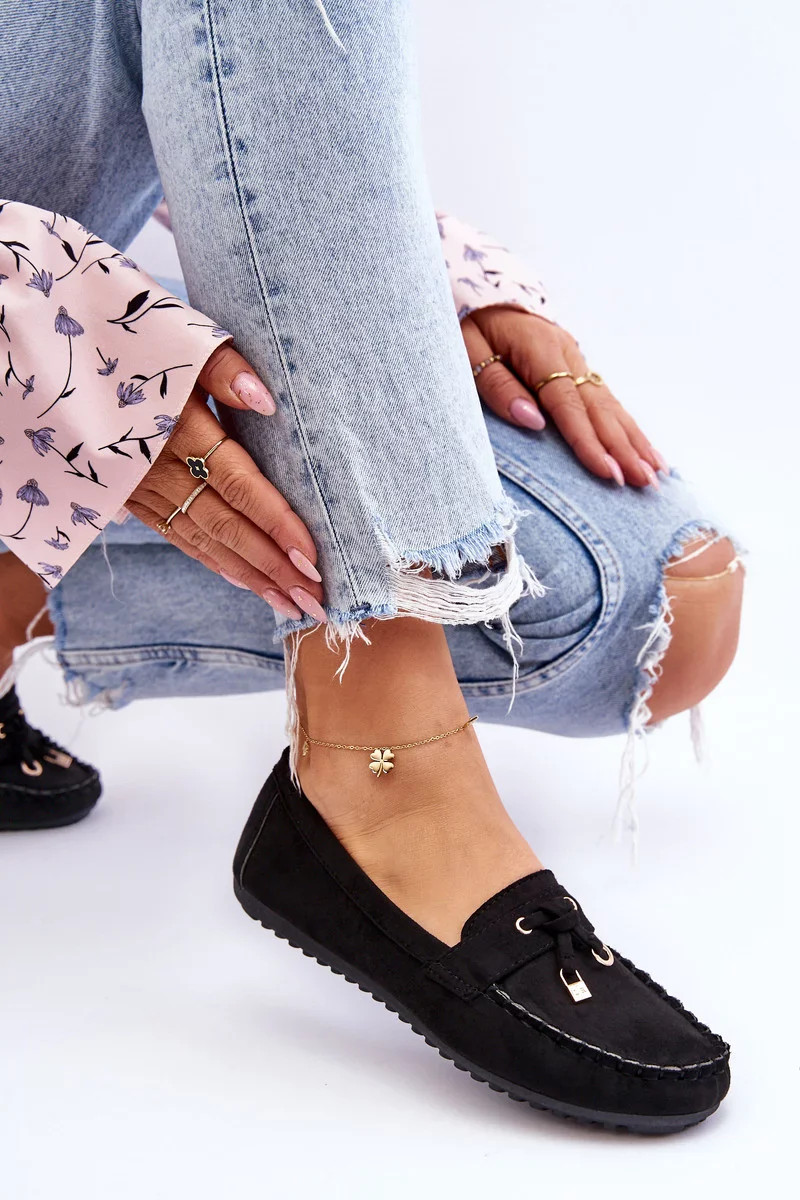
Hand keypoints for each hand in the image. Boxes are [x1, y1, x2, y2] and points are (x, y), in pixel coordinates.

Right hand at [126, 344, 325, 622]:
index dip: (277, 526)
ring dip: (248, 576)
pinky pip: (173, 535)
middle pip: (225, 526)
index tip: (312, 560)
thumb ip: (224, 367)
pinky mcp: (123, 494)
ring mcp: (135, 486)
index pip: (239, 486)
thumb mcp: (176, 336)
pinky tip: (243, 581)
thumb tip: (268, 402)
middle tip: (314, 602)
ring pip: (200, 540)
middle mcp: (155, 465)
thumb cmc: (127, 335)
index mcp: (176, 427)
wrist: (46, 350)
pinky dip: (211, 561)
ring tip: (289, 606)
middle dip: (272, 568)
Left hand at [460, 306, 667, 487]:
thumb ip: (498, 385)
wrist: (486, 294)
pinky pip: (608, 403)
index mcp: (541, 351)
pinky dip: (629, 429)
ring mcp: (578, 362)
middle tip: (645, 483)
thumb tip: (533, 421)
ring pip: (612, 407)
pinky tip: (646, 451)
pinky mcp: (580, 369)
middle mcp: (569, 356)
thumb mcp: (469, 351)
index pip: (568, 405)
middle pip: (600, 409)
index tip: (607, 472)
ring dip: (635, 442)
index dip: (588, 441)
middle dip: (624, 449)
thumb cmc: (472, 327)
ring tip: (656, 475)